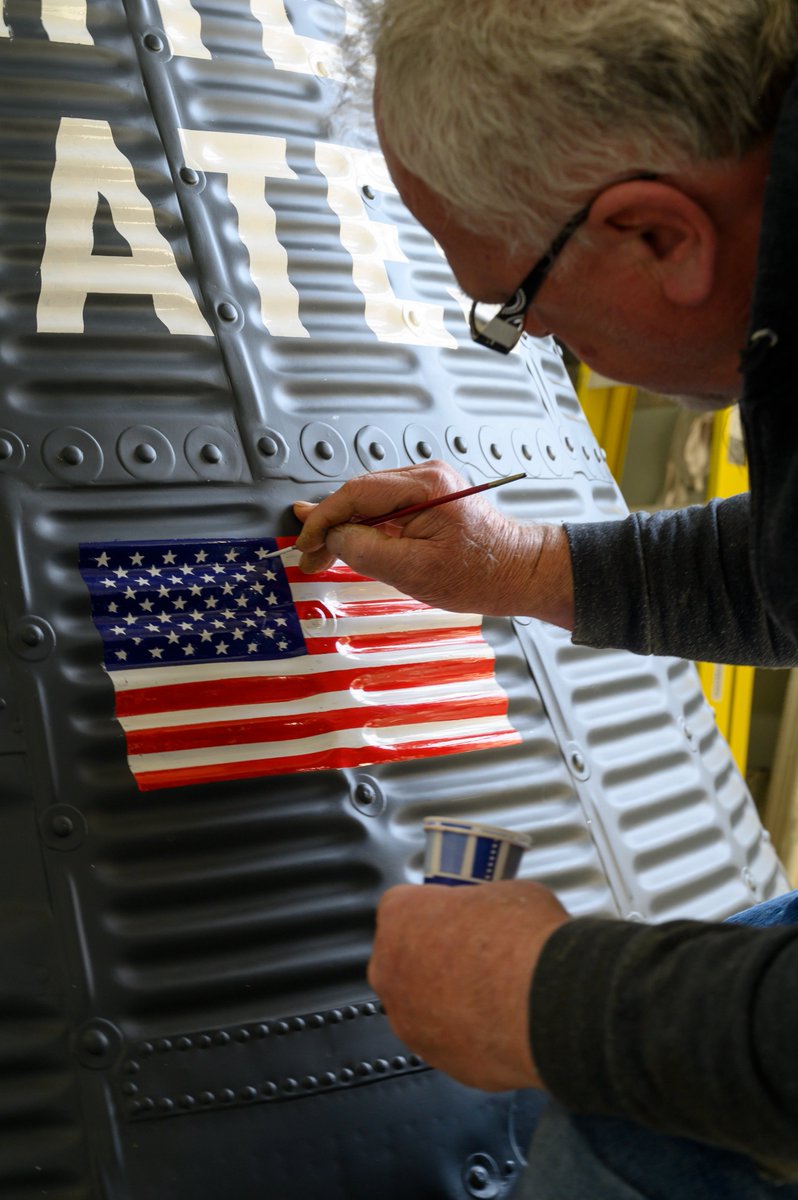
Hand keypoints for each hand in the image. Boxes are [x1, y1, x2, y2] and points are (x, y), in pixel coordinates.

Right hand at [293, 461, 574, 623]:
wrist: (520, 572)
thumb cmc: (481, 573)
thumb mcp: (414, 570)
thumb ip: (367, 551)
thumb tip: (334, 538)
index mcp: (424, 487)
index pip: (355, 494)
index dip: (322, 519)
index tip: (304, 542)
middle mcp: (426, 477)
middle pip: (359, 494)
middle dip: (328, 524)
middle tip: (306, 552)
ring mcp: (428, 486)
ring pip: (369, 501)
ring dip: (344, 526)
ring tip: (319, 549)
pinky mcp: (430, 500)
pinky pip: (385, 508)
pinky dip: (364, 526)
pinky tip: (346, 539)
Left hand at [367, 880, 569, 1090]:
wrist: (550, 1004)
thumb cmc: (525, 942)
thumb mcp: (505, 894)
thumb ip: (479, 905)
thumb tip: (491, 916)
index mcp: (402, 915)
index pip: (404, 905)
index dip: (437, 909)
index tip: (458, 915)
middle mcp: (391, 969)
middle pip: (405, 958)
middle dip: (435, 956)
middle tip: (476, 955)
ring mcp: (408, 1021)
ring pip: (421, 1005)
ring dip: (449, 999)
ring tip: (492, 993)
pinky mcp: (436, 1060)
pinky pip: (447, 1041)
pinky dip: (468, 1035)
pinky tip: (500, 1024)